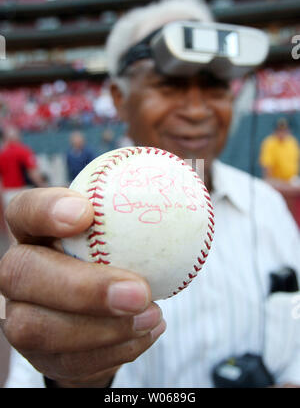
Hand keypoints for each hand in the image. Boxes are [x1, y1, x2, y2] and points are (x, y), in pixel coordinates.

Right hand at [0, 188, 165, 387]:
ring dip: (102, 329)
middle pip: (22, 274)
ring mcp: (24, 315)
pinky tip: (148, 332)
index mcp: (35, 230)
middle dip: (81, 287)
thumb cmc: (119, 253)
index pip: (23, 210)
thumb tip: (191, 176)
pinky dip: (115, 351)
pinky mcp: (42, 354)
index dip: (45, 209)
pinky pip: (69, 361)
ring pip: (38, 327)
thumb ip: (144, 206)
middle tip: (138, 291)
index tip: (85, 211)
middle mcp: (19, 271)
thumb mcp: (130, 226)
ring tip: (153, 316)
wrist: (102, 310)